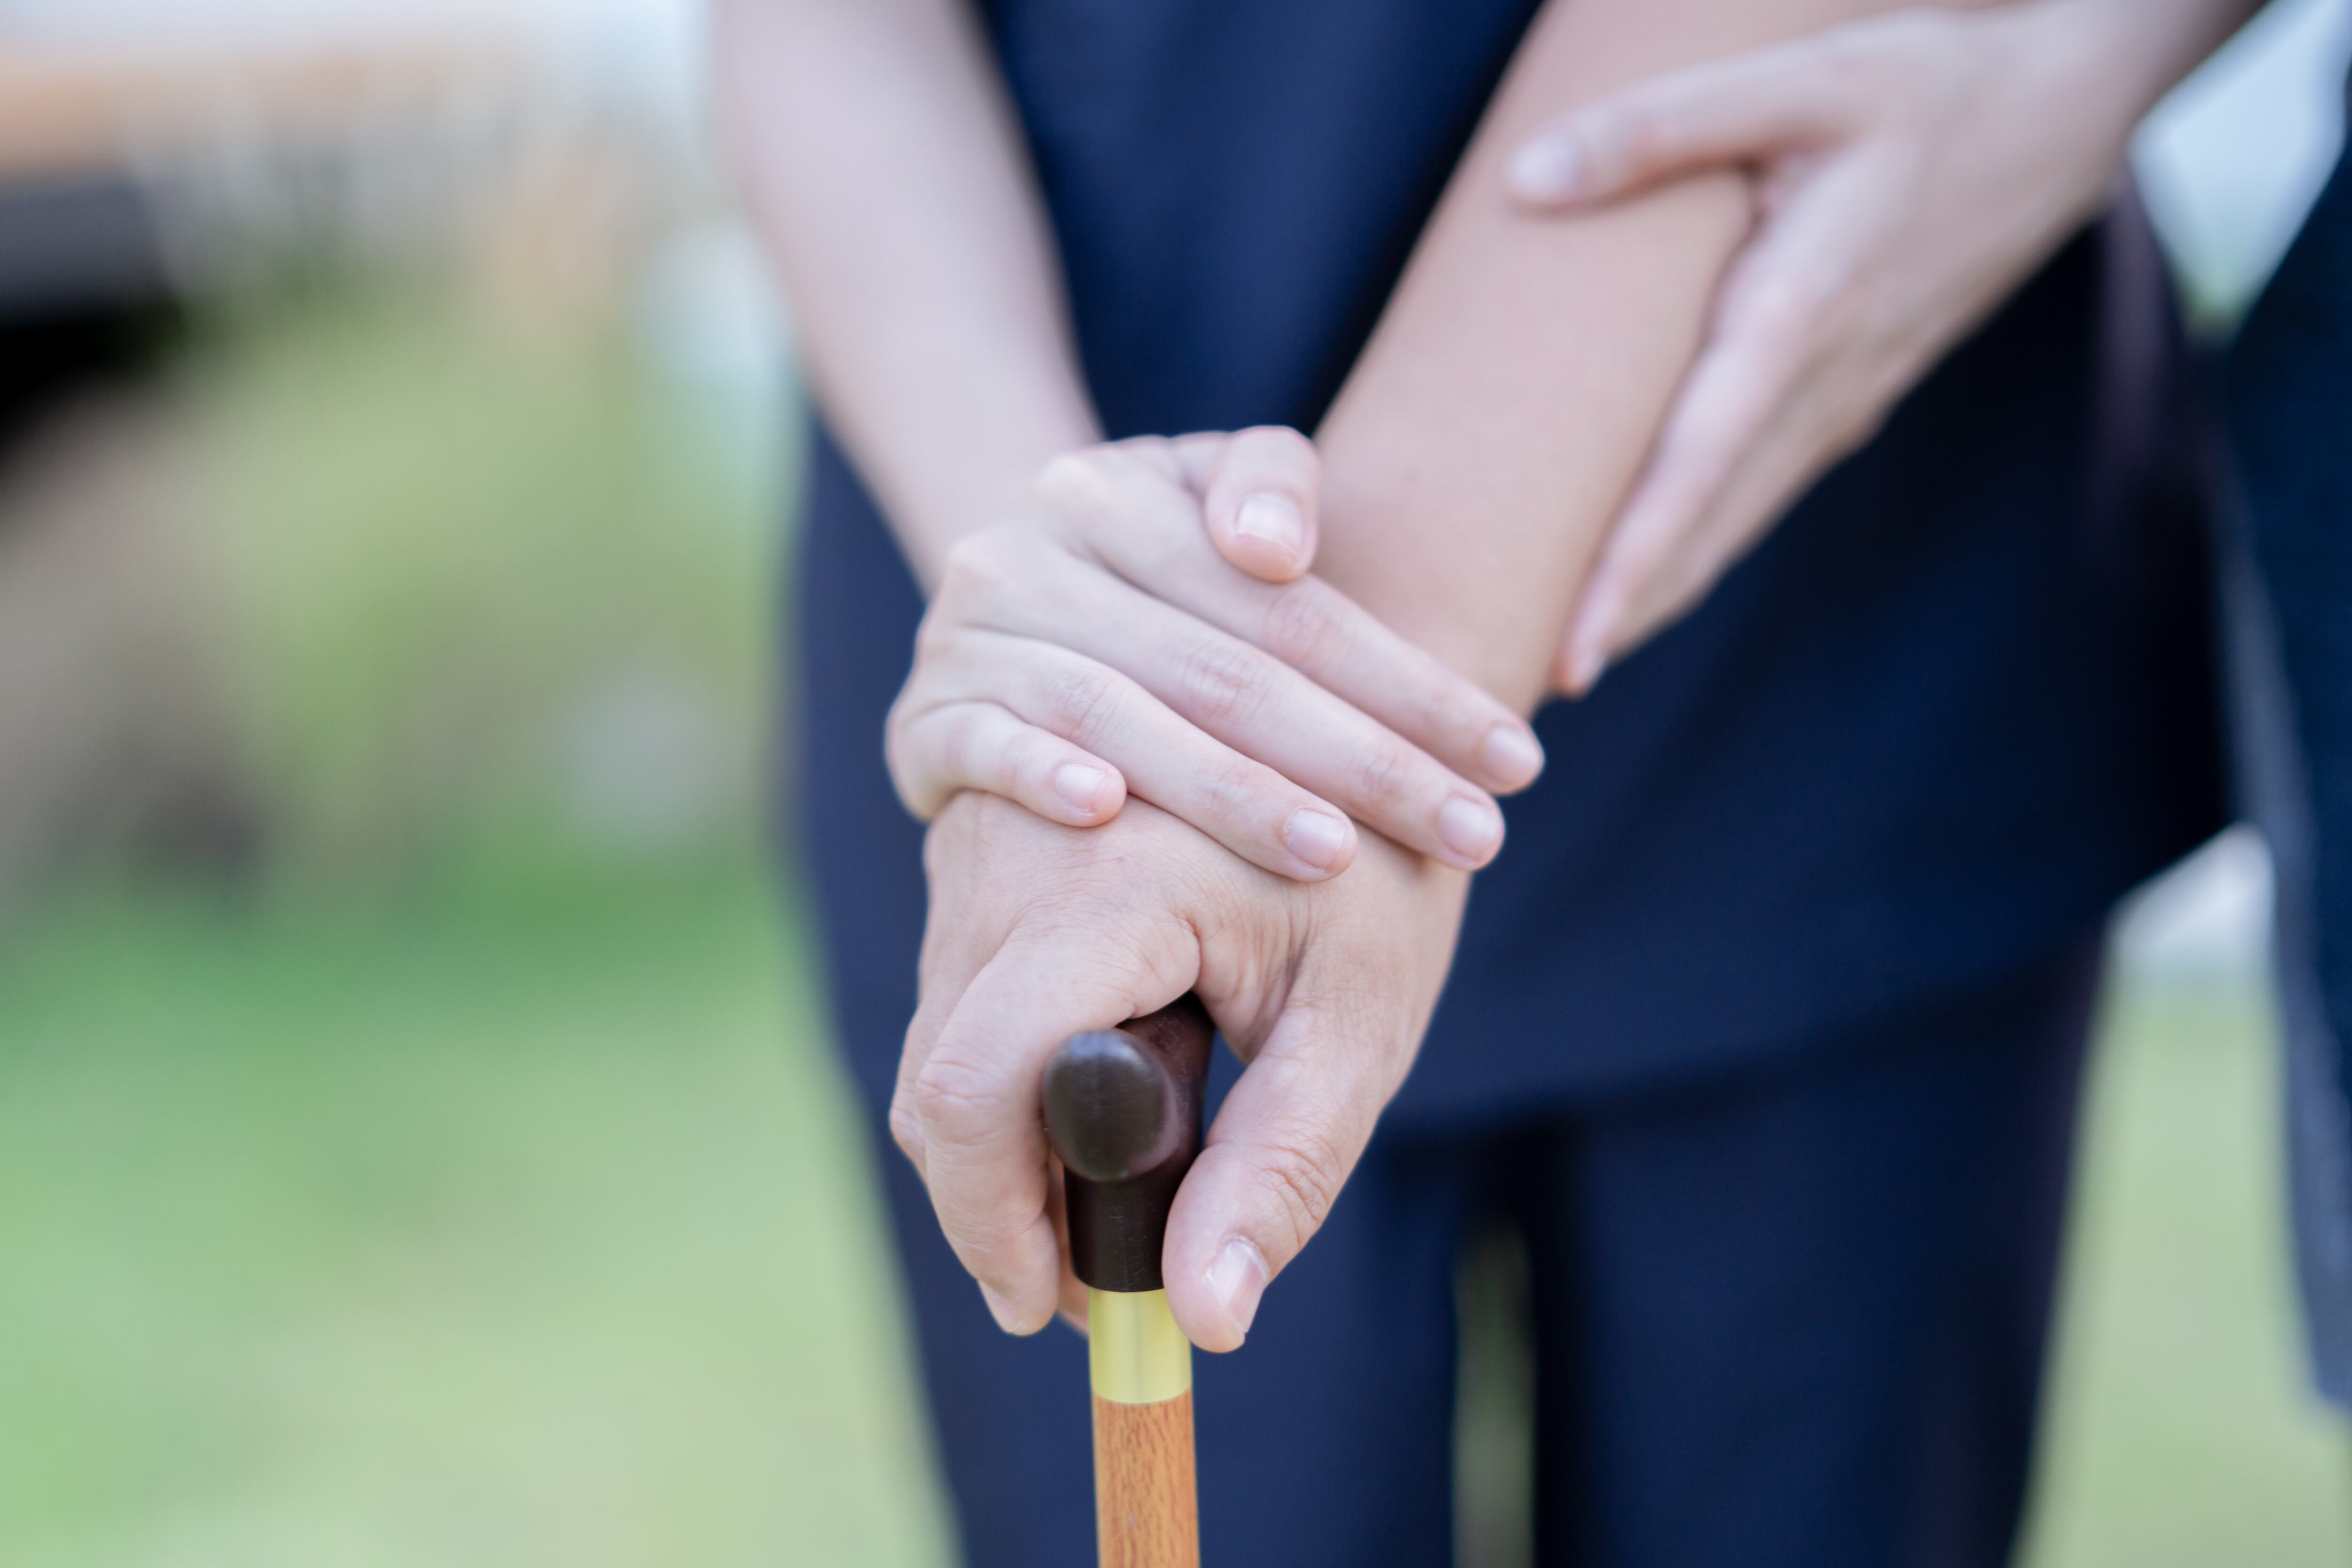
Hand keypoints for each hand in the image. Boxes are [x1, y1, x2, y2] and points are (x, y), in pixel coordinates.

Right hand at [886, 429, 1544, 878]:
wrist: (993, 588)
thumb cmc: (1146, 557)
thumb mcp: (1203, 487)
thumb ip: (1268, 481)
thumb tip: (1276, 546)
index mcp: (1119, 492)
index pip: (1292, 605)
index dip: (1411, 686)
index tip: (1516, 762)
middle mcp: (1035, 554)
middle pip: (1224, 671)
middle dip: (1361, 763)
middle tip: (1471, 837)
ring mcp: (968, 640)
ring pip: (1116, 717)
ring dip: (1228, 792)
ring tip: (1335, 855)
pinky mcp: (922, 722)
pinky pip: (980, 747)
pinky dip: (1038, 774)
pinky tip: (1106, 814)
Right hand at [897, 792, 1465, 1347]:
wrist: (1359, 709)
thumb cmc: (1381, 867)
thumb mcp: (1360, 1022)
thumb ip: (1284, 1169)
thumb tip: (1207, 1322)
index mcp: (1101, 888)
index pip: (974, 1088)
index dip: (991, 1222)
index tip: (1052, 1307)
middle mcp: (1009, 847)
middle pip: (940, 1084)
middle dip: (999, 1206)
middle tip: (1104, 1279)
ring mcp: (977, 838)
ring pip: (939, 1044)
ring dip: (1009, 1138)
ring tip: (1141, 1163)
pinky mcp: (972, 844)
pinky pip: (954, 992)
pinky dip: (1010, 1067)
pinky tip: (1115, 1072)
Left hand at [1504, 1, 2172, 691]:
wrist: (2064, 117)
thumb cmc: (1929, 87)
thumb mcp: (1797, 78)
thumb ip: (1659, 126)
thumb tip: (1527, 183)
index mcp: (1803, 312)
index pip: (1698, 465)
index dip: (1632, 564)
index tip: (1573, 647)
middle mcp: (1824, 383)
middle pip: (1708, 529)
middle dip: (1620, 617)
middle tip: (1524, 700)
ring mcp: (1842, 402)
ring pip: (1732, 525)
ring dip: (1652, 597)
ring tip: (1559, 661)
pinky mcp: (1846, 400)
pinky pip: (1753, 494)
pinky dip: (1693, 548)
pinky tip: (1637, 581)